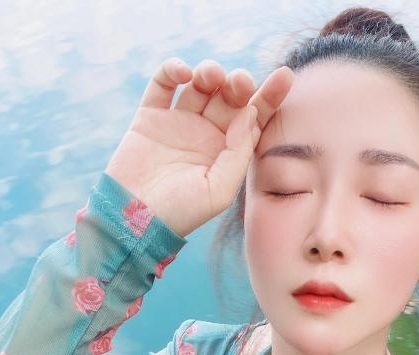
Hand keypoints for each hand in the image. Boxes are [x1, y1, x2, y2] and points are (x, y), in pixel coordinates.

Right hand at [104, 58, 292, 236]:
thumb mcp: (219, 190)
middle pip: (230, 98)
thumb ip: (238, 153)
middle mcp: (206, 135)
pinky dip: (172, 70)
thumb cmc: (180, 213)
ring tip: (211, 75)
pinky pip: (163, 84)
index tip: (284, 76)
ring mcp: (178, 123)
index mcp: (228, 153)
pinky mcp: (150, 117)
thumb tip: (250, 112)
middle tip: (240, 81)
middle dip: (239, 83)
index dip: (270, 97)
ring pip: (200, 86)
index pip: (254, 119)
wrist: (134, 220)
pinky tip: (183, 72)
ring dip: (210, 73)